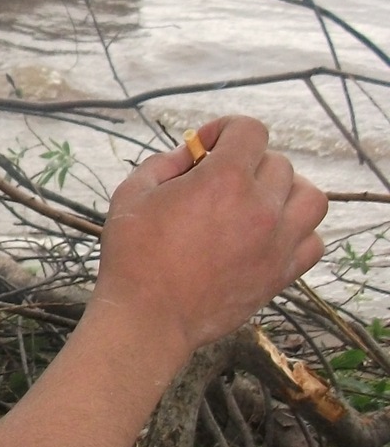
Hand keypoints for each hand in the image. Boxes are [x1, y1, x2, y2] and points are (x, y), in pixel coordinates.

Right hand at [92, 116, 326, 362]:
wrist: (149, 317)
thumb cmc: (134, 255)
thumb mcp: (133, 192)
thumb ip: (165, 162)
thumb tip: (191, 152)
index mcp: (224, 180)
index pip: (251, 130)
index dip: (226, 129)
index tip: (205, 148)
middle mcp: (261, 207)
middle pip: (278, 163)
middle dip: (247, 163)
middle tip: (218, 182)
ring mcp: (277, 242)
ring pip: (310, 197)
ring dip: (287, 191)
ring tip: (259, 202)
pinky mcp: (281, 273)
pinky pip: (313, 241)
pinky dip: (298, 232)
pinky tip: (270, 234)